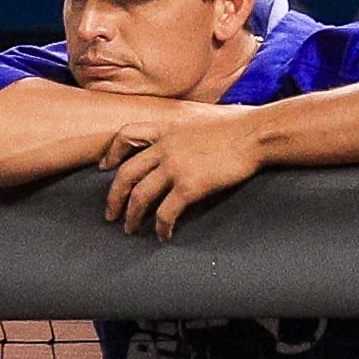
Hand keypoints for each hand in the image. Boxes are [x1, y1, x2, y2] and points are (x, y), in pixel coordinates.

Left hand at [99, 108, 265, 239]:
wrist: (254, 135)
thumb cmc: (236, 129)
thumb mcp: (199, 122)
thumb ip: (183, 134)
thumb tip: (181, 147)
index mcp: (166, 130)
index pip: (126, 135)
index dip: (111, 153)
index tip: (104, 167)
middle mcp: (164, 148)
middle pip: (126, 174)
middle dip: (114, 196)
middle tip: (110, 214)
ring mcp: (175, 167)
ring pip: (140, 196)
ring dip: (131, 216)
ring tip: (129, 228)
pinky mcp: (189, 186)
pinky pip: (165, 212)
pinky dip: (160, 227)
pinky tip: (163, 235)